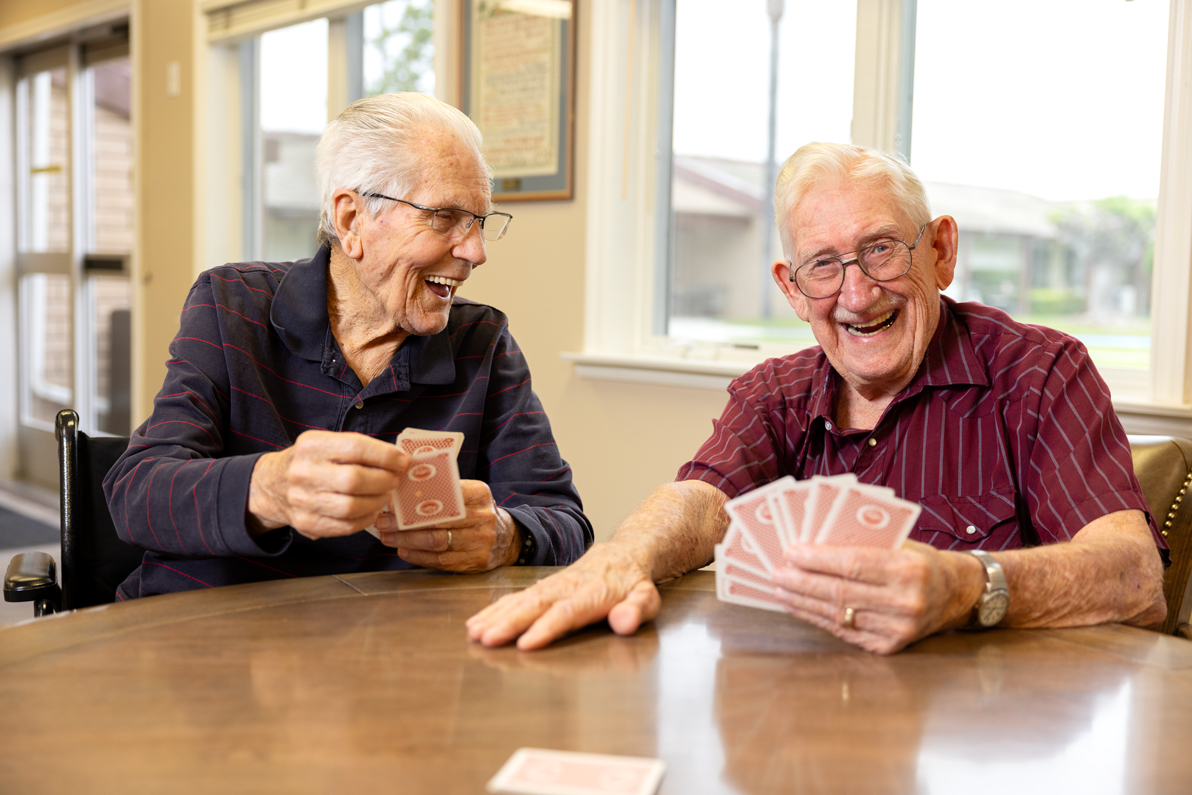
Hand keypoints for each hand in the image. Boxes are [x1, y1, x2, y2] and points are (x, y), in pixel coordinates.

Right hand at [248, 430, 409, 538]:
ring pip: (352, 506)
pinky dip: (366, 518)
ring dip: (378, 501)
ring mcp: (302, 500)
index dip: (385, 456)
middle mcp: (303, 472)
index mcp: (311, 445)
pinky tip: (372, 509)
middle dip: (384, 480)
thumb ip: (359, 449)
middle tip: (395, 479)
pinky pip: (346, 526)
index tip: (402, 461)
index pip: (355, 448)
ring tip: (385, 494)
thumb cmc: (311, 461)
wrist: (272, 484)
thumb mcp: (326, 443)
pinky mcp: (306, 523)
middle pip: (355, 480)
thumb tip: (399, 460)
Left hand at [378, 480, 519, 572]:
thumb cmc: (477, 512)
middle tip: (383, 522)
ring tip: (387, 537)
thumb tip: (404, 493)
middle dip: (404, 523)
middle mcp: (482, 518)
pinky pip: (440, 561)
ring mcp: (480, 542)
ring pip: (436, 542)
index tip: (394, 501)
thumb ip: (445, 491)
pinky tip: (403, 551)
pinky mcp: (474, 562)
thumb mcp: (470, 494)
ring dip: (406, 541)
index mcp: (479, 494)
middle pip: (437, 521)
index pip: (446, 493)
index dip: (416, 499)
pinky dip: (418, 556)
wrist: (507, 538)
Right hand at [465, 543, 662, 649]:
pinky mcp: (541, 588)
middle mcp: (567, 588)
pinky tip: (477, 624)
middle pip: (536, 605)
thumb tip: (625, 622)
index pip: (567, 612)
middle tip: (487, 640)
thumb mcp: (647, 597)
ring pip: (521, 600)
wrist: (621, 555)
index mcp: (593, 593)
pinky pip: (515, 598)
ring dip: (496, 616)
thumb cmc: (632, 583)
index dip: (547, 628)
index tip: (526, 645)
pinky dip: (494, 610)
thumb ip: (637, 609)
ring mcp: (551, 586)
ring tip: (475, 633)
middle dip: (510, 623)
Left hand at [772, 540, 983, 654]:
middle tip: (777, 573)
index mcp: (908, 569)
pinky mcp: (889, 647)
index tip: (791, 552)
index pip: (853, 564)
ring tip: (781, 589)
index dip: (817, 559)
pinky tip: (801, 606)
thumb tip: (811, 544)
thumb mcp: (900, 544)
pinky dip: (818, 618)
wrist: (956, 594)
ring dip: (804, 602)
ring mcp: (898, 628)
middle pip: (840, 591)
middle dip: (802, 582)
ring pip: (838, 614)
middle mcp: (905, 601)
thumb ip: (862, 544)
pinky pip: (845, 631)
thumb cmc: (920, 562)